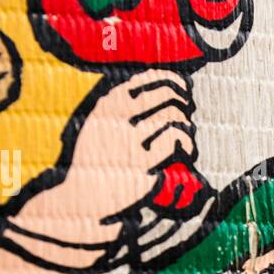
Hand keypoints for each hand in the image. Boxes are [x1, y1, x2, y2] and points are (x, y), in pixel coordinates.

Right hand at [12, 69, 195, 244]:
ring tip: (185, 136)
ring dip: (186, 125)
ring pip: (173, 117)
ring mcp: (129, 141)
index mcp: (108, 103)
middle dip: (183, 103)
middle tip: (186, 114)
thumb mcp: (100, 121)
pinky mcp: (143, 163)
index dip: (174, 81)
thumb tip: (163, 85)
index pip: (149, 78)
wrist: (86, 195)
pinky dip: (187, 143)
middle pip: (167, 95)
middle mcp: (118, 118)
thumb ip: (122, 103)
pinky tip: (186, 151)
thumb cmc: (99, 157)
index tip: (183, 90)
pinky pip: (175, 141)